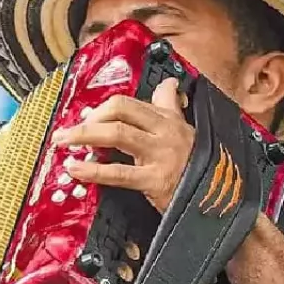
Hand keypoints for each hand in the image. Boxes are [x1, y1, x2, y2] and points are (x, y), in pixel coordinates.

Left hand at [52, 78, 194, 213]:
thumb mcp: (187, 130)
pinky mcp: (156, 179)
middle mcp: (164, 131)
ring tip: (61, 142)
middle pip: (120, 109)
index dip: (101, 108)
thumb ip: (171, 107)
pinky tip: (75, 168)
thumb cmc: (198, 166)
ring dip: (83, 135)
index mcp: (168, 119)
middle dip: (88, 117)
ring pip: (116, 134)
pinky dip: (92, 170)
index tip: (84, 117)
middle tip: (66, 130)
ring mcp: (160, 154)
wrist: (221, 200)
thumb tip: (169, 83)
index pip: (129, 102)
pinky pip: (118, 172)